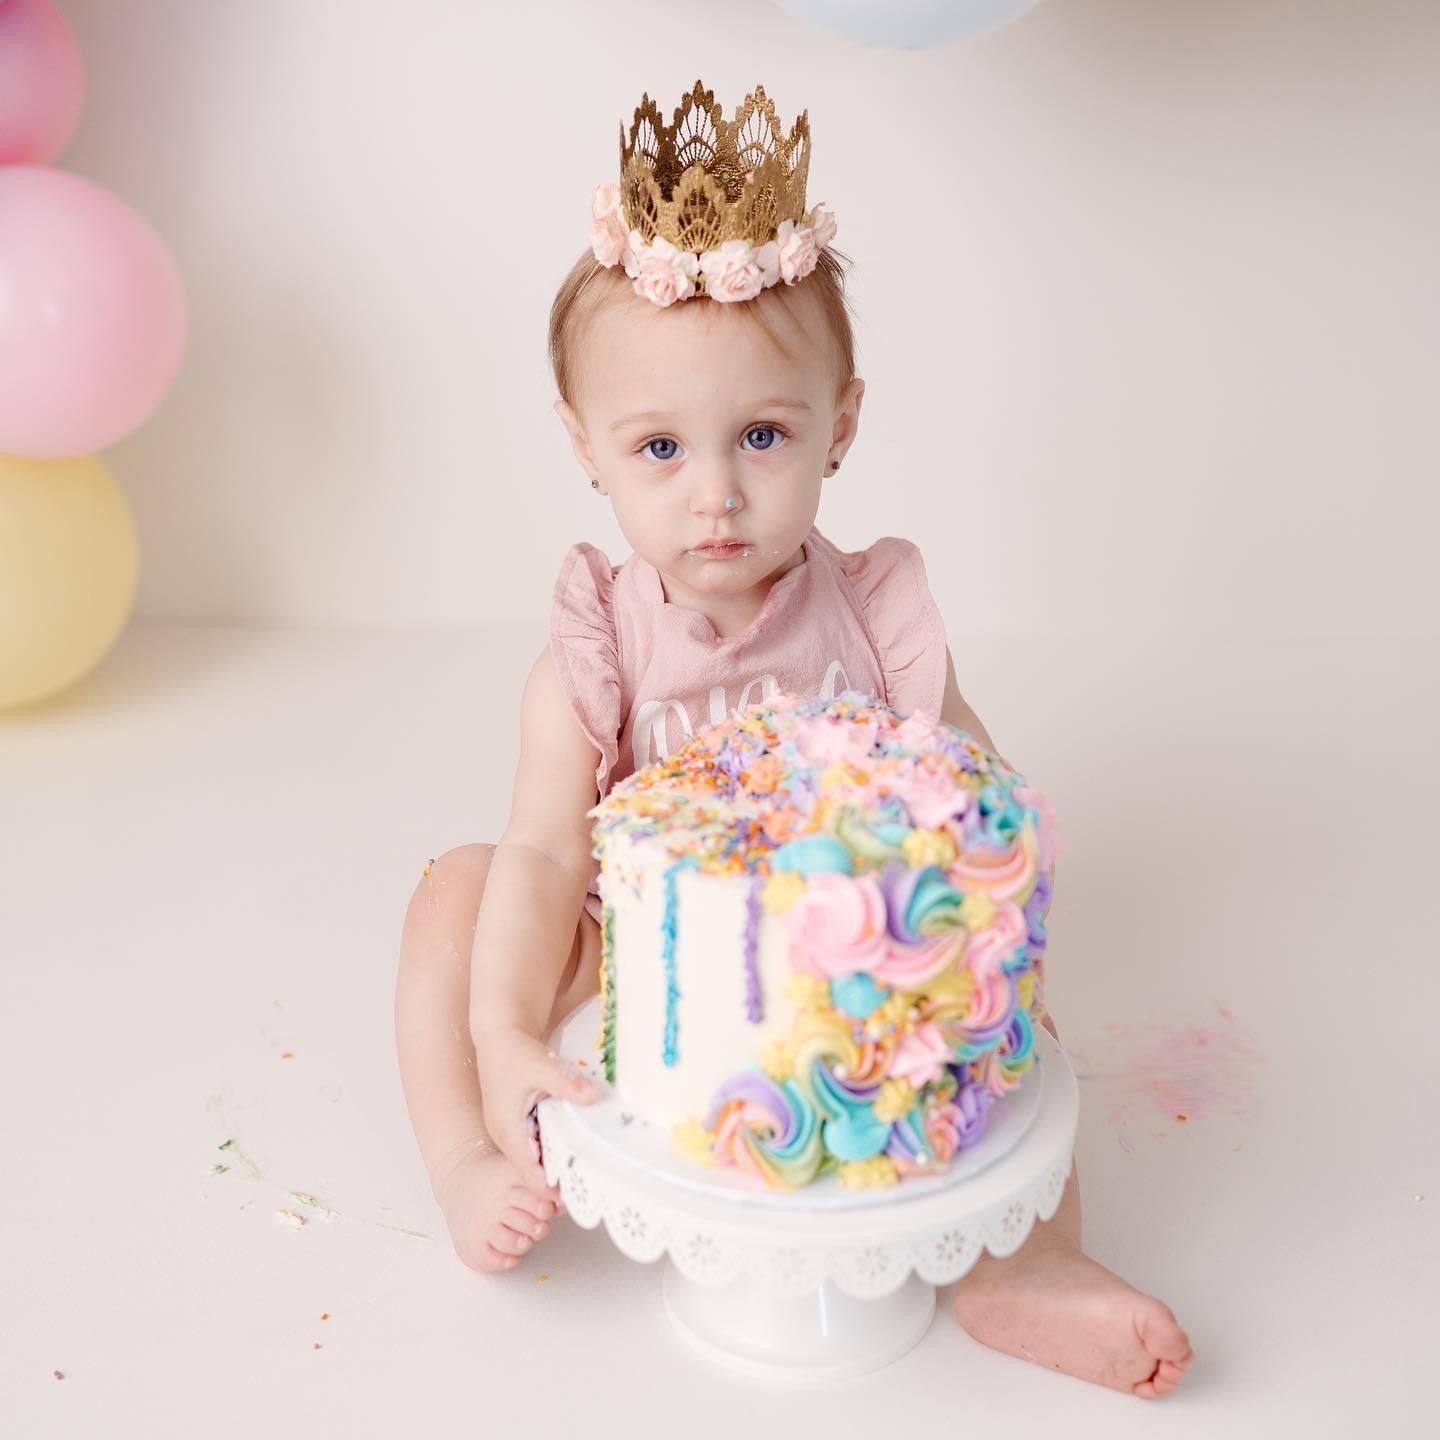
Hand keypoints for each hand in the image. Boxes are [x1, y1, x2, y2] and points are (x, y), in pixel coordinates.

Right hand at [472, 1024, 599, 1192]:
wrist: (497, 1033)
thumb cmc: (514, 1050)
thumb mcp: (542, 1066)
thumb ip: (566, 1084)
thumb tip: (594, 1097)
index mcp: (509, 1130)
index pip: (530, 1174)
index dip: (551, 1188)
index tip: (577, 1195)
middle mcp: (505, 1135)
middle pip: (532, 1170)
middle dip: (556, 1179)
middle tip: (589, 1185)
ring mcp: (508, 1128)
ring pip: (533, 1156)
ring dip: (554, 1162)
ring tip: (584, 1168)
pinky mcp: (513, 1118)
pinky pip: (532, 1141)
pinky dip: (550, 1145)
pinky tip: (571, 1142)